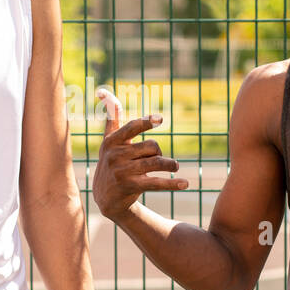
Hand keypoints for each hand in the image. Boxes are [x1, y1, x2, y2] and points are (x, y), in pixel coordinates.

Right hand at [93, 87, 187, 219]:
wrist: (106, 197)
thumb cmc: (112, 162)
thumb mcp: (109, 141)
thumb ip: (112, 117)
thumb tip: (104, 91)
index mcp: (112, 141)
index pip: (132, 127)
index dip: (146, 122)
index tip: (161, 119)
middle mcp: (115, 155)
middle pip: (150, 146)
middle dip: (158, 151)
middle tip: (159, 157)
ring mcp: (122, 172)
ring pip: (155, 162)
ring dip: (169, 164)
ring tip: (174, 166)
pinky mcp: (130, 187)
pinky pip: (156, 183)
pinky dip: (172, 183)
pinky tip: (185, 183)